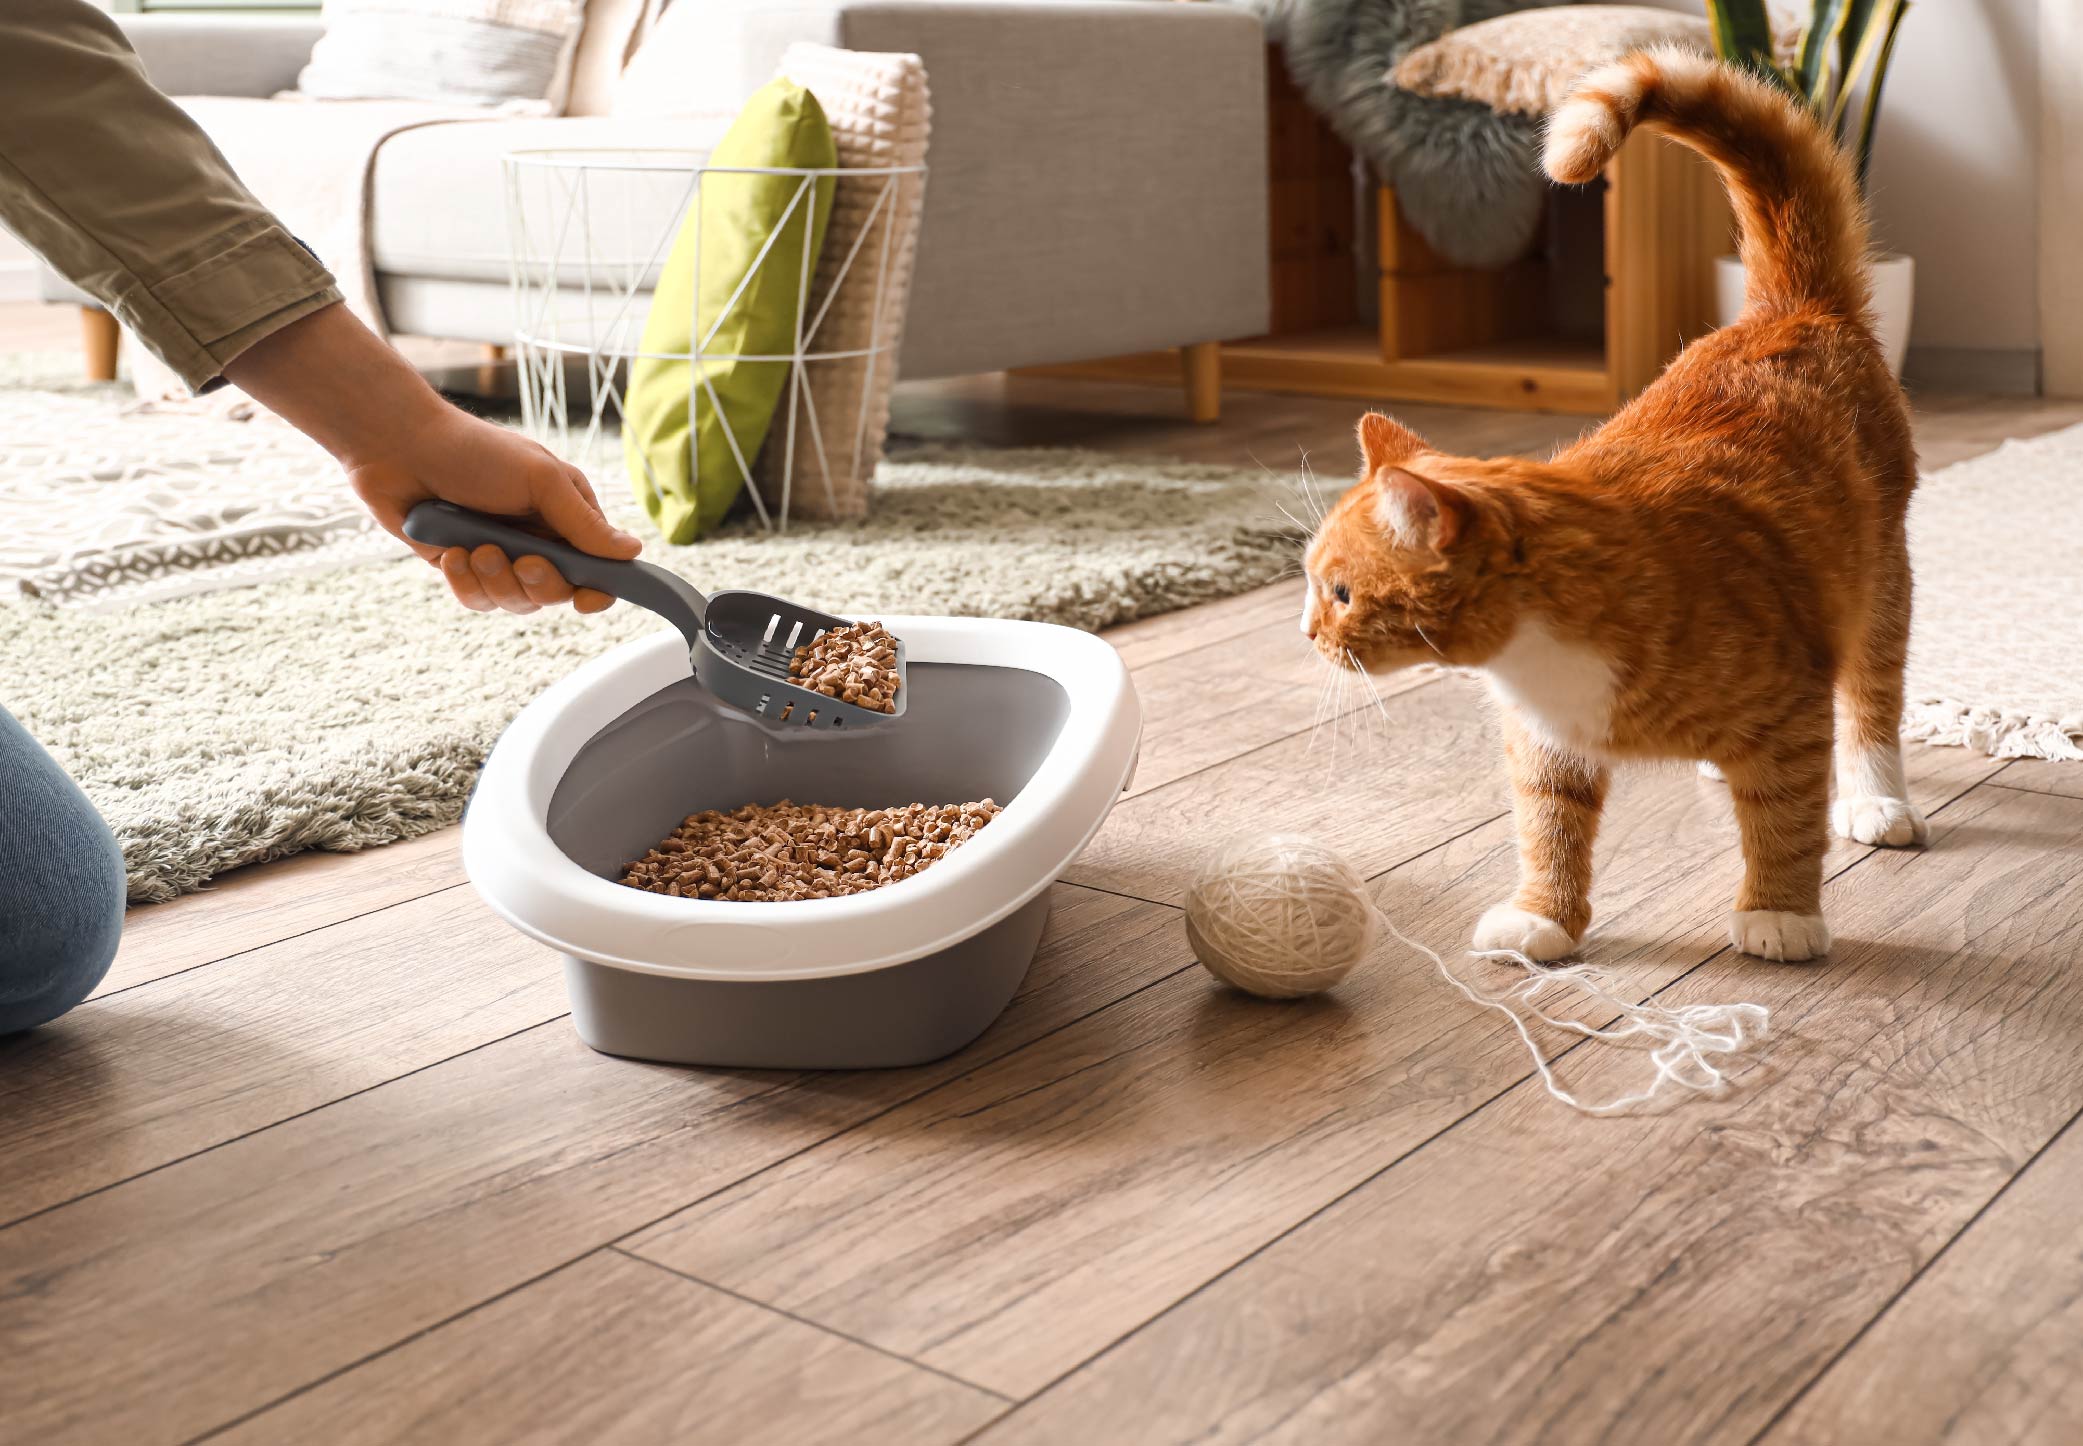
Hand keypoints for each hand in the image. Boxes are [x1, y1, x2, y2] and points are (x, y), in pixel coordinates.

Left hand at [345, 413, 640, 613]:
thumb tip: (632, 552)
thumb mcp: (541, 480)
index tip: (586, 598)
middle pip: (558, 594)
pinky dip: (465, 582)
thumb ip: (585, 523)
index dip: (597, 591)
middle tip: (521, 560)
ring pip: (516, 602)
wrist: (400, 448)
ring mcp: (501, 557)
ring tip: (474, 547)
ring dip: (495, 580)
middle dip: (539, 583)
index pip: (598, 569)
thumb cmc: (475, 451)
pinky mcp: (464, 570)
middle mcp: (538, 541)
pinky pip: (478, 601)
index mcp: (567, 517)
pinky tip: (451, 554)